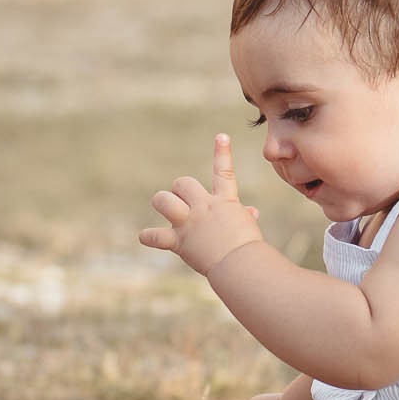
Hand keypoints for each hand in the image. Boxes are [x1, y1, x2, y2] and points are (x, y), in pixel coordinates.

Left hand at [139, 133, 263, 274]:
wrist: (239, 263)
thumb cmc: (248, 248)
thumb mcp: (248, 226)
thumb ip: (245, 215)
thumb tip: (252, 212)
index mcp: (225, 202)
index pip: (224, 172)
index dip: (223, 152)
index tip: (221, 136)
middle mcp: (204, 207)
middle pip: (182, 183)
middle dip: (180, 191)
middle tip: (184, 204)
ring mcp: (189, 222)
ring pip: (163, 200)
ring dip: (162, 203)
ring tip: (169, 211)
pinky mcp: (178, 241)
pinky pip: (154, 235)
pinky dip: (148, 237)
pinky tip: (145, 237)